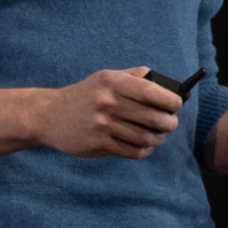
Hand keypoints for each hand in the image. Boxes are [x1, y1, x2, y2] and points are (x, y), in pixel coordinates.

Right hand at [35, 67, 181, 158]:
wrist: (50, 115)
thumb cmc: (84, 95)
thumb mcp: (105, 77)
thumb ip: (133, 76)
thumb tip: (163, 83)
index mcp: (112, 82)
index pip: (150, 92)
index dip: (169, 100)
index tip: (176, 104)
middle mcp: (108, 103)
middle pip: (152, 117)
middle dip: (169, 123)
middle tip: (171, 123)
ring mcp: (104, 125)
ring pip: (145, 137)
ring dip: (157, 139)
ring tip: (158, 136)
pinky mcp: (100, 144)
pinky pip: (132, 151)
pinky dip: (144, 151)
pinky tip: (144, 146)